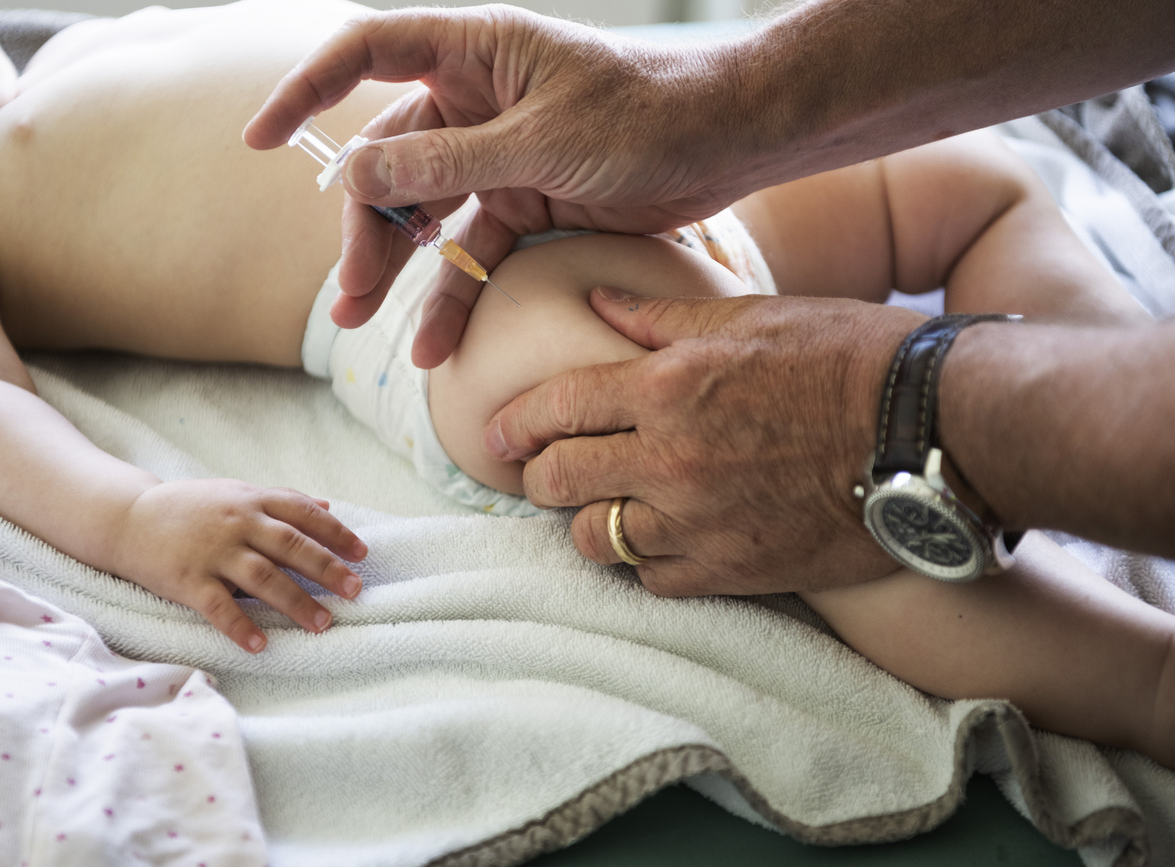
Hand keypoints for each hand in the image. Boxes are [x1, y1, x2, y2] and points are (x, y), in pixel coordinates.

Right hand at [112, 479, 366, 652]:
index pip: (303, 513)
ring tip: (322, 623)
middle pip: (290, 545)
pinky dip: (240, 626)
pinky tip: (261, 645)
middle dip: (326, 568)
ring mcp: (212, 552)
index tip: (362, 554)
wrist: (129, 517)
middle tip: (355, 591)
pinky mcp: (187, 580)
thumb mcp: (238, 493)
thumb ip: (282, 501)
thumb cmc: (192, 508)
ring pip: (261, 578)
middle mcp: (237, 523)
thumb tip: (328, 505)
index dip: (336, 532)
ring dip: (294, 602)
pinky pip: (218, 607)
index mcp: (252, 500)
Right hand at [244, 5, 748, 366]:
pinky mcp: (525, 204)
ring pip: (424, 214)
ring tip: (358, 323)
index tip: (261, 139)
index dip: (307, 90)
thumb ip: (446, 163)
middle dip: (363, 226)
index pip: (367, 53)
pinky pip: (473, 253)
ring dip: (393, 267)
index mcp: (474, 53)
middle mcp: (476, 100)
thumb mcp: (539, 142)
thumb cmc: (646, 116)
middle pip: (390, 159)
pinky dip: (454, 295)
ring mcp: (498, 155)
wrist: (728, 146)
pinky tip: (432, 342)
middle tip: (347, 293)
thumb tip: (354, 177)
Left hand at [484, 289, 925, 594]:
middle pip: (559, 480)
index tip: (496, 435)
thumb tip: (594, 297)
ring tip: (604, 506)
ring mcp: (699, 520)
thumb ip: (660, 316)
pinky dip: (643, 561)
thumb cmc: (847, 357)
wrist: (933, 430)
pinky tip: (657, 539)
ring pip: (595, 538)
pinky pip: (652, 579)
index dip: (512, 424)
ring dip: (588, 521)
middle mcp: (670, 456)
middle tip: (544, 472)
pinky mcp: (733, 570)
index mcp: (668, 384)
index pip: (554, 407)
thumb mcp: (752, 317)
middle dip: (539, 475)